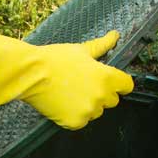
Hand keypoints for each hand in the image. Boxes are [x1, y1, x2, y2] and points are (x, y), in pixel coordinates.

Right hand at [0, 27, 133, 129]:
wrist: (31, 74)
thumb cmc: (54, 59)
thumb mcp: (80, 50)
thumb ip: (101, 45)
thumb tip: (115, 35)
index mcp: (107, 77)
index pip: (127, 85)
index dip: (119, 82)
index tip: (109, 81)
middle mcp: (101, 96)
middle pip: (112, 100)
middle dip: (101, 93)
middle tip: (82, 84)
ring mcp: (88, 111)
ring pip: (96, 112)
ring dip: (88, 105)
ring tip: (70, 93)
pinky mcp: (75, 122)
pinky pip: (81, 120)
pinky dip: (74, 115)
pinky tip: (62, 102)